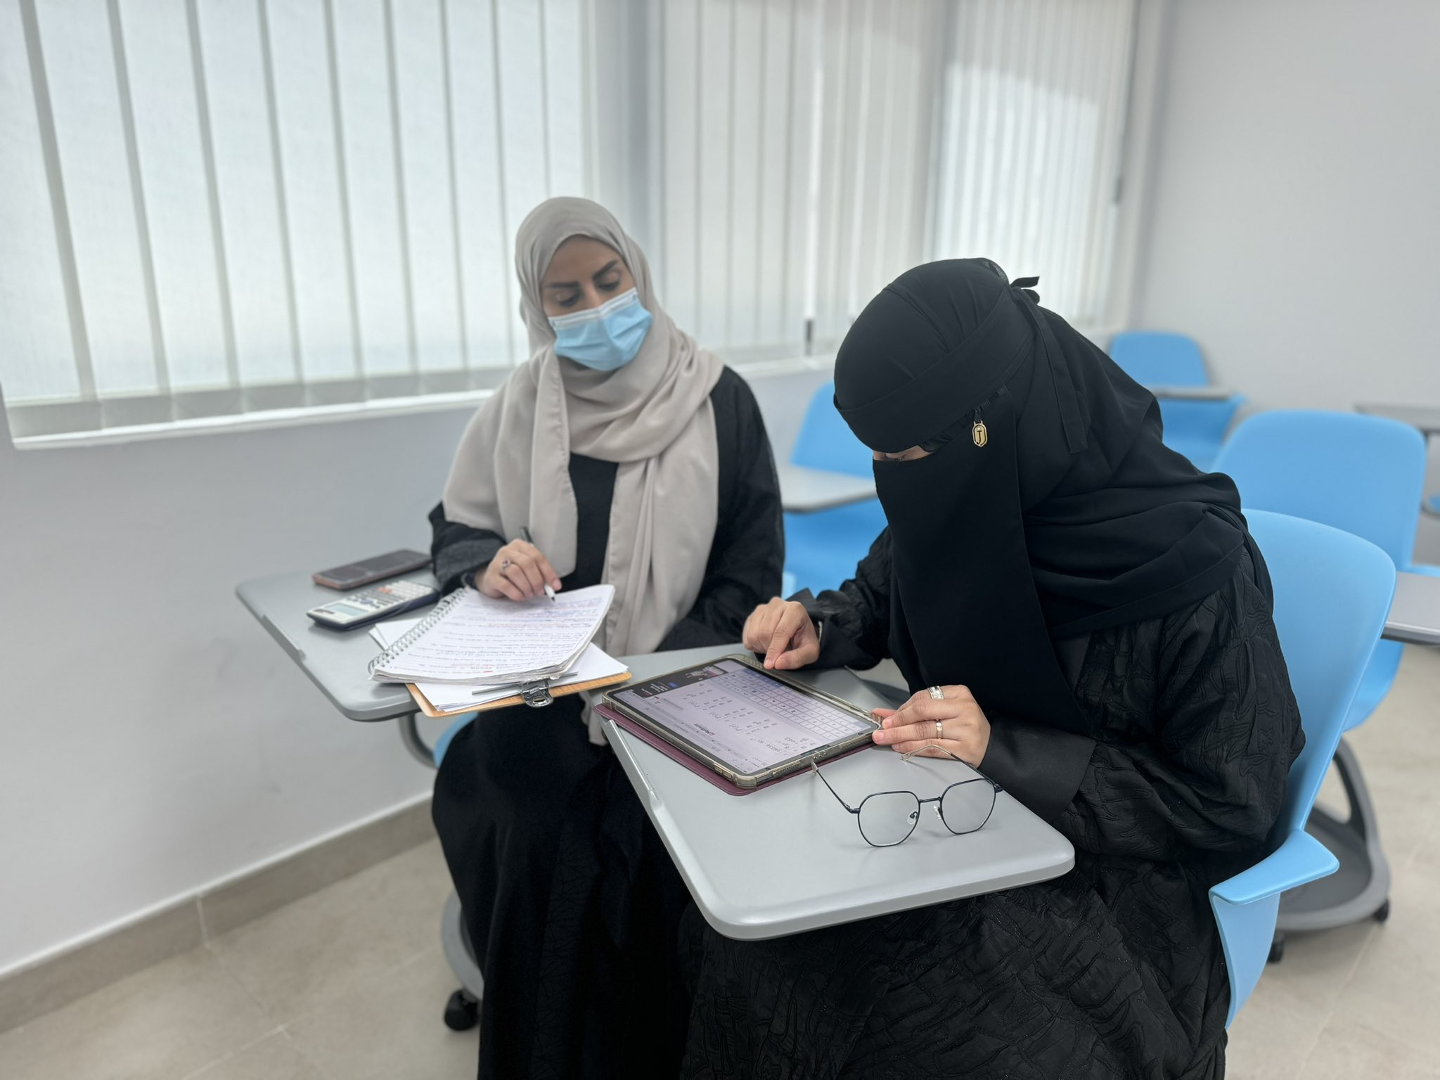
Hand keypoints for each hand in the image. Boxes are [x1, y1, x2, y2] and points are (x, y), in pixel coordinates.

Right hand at [477, 540, 560, 600]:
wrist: (491, 579)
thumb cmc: (513, 574)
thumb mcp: (527, 569)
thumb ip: (540, 574)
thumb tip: (554, 586)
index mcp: (520, 546)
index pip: (538, 557)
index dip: (548, 572)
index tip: (556, 586)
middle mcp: (507, 551)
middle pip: (527, 563)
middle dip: (537, 580)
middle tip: (540, 592)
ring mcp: (497, 563)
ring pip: (516, 572)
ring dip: (527, 587)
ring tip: (529, 594)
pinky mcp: (490, 577)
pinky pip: (506, 585)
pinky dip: (517, 593)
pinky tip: (520, 596)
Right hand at [742, 598, 819, 670]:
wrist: (798, 630)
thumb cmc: (804, 639)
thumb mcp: (810, 652)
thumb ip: (797, 658)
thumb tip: (778, 664)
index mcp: (795, 610)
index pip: (781, 632)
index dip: (774, 650)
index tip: (770, 665)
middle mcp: (777, 604)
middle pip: (765, 633)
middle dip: (770, 649)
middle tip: (780, 653)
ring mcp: (763, 609)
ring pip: (754, 634)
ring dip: (762, 647)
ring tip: (774, 646)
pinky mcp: (752, 615)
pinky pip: (746, 636)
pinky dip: (754, 645)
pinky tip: (766, 643)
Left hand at [871, 685, 990, 765]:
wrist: (990, 746)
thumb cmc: (963, 726)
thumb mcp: (944, 711)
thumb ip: (914, 711)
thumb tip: (882, 714)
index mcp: (960, 694)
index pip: (923, 698)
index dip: (902, 709)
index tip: (888, 718)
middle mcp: (965, 709)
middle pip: (922, 713)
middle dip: (898, 721)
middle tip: (882, 728)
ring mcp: (966, 729)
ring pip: (925, 731)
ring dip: (901, 736)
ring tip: (887, 739)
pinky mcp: (965, 749)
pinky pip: (932, 747)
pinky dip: (913, 748)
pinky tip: (902, 747)